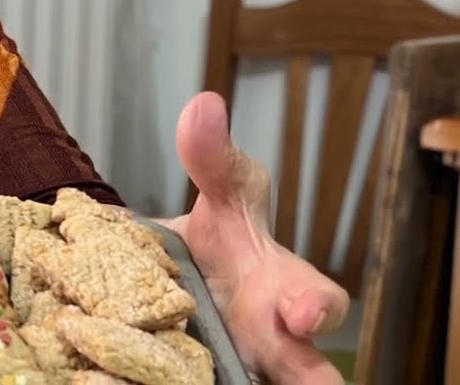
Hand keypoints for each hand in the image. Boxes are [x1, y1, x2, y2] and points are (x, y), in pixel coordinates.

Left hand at [161, 91, 350, 384]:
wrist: (176, 280)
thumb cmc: (223, 241)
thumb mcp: (222, 195)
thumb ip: (213, 159)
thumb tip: (203, 104)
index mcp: (287, 289)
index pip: (319, 300)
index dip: (317, 307)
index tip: (303, 312)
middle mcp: (273, 340)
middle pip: (303, 369)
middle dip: (304, 376)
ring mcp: (242, 367)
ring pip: (256, 384)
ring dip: (248, 383)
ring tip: (224, 383)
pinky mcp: (204, 379)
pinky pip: (193, 384)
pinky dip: (172, 380)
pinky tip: (141, 379)